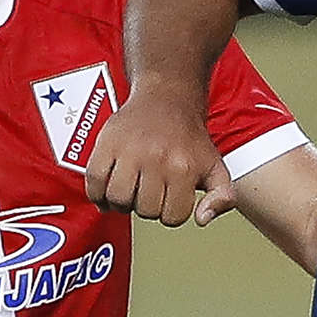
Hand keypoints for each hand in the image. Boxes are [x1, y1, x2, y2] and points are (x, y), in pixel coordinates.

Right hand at [86, 81, 231, 227]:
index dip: (170, 212)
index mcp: (184, 168)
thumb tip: (203, 219)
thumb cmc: (189, 137)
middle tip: (149, 190)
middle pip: (145, 211)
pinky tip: (107, 188)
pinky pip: (94, 182)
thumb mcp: (215, 166)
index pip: (172, 217)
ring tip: (129, 190)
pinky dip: (97, 193)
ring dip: (122, 202)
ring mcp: (130, 151)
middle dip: (147, 206)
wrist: (167, 97)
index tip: (169, 197)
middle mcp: (157, 159)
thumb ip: (222, 196)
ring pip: (118, 200)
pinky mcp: (107, 144)